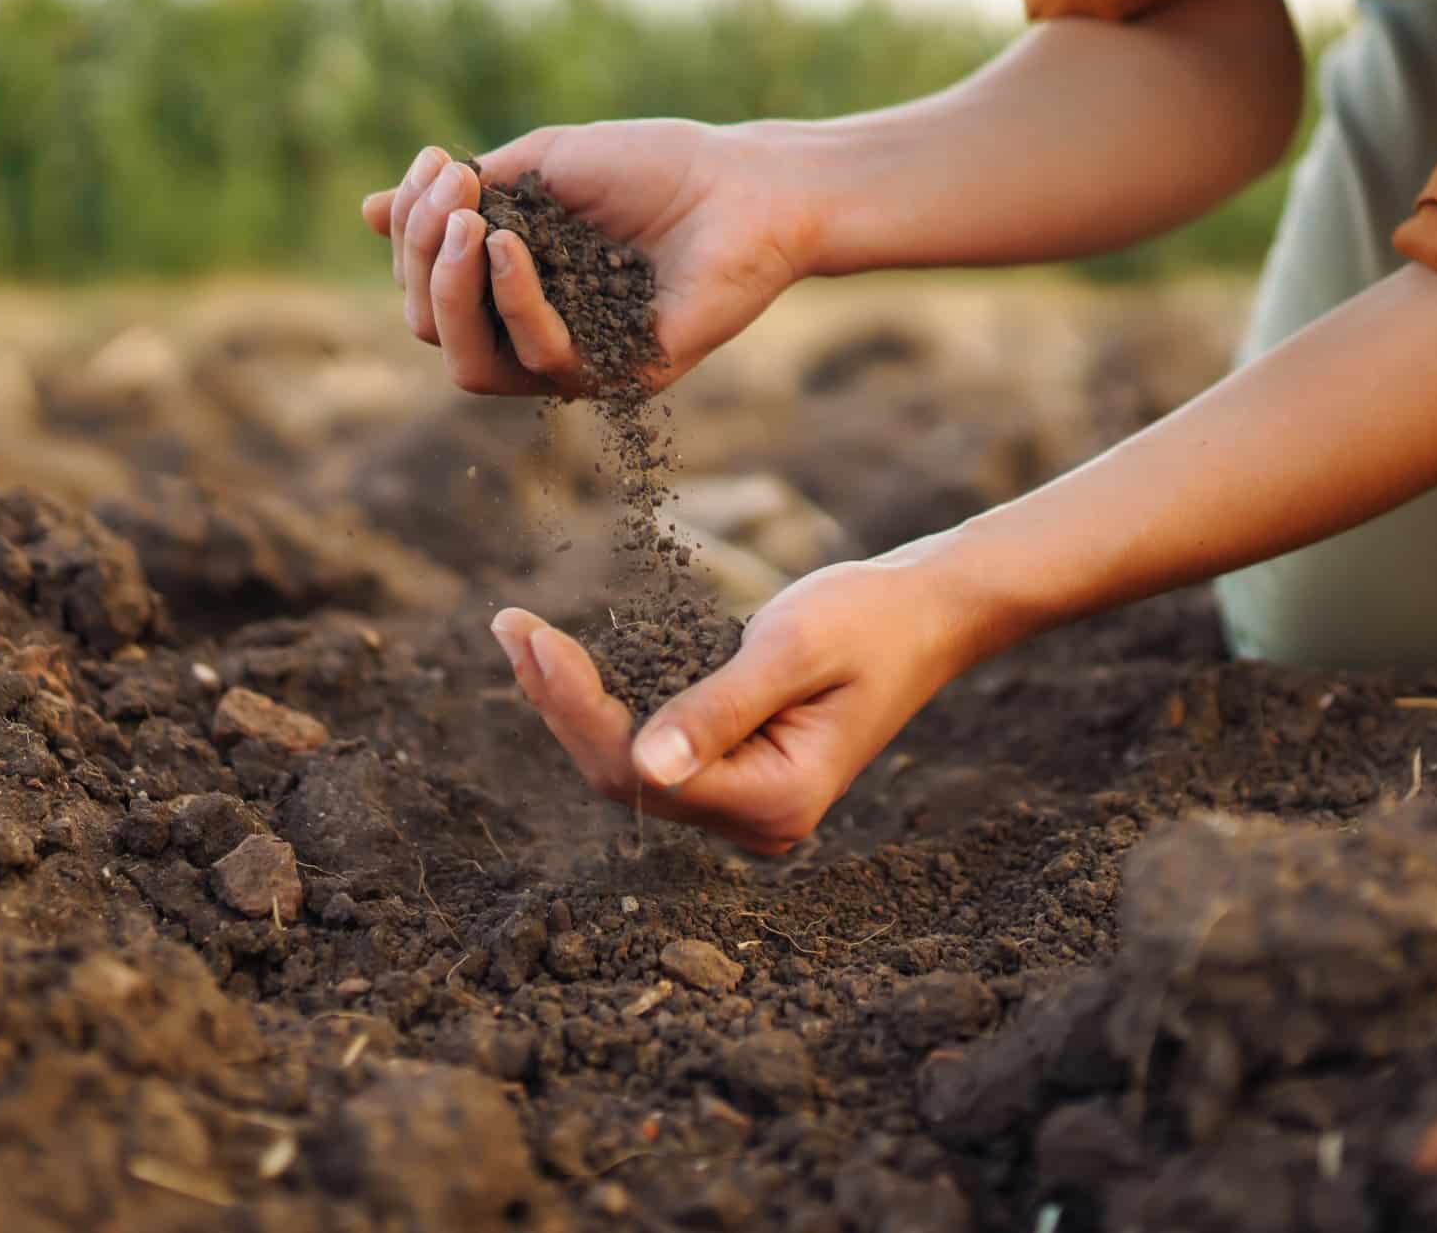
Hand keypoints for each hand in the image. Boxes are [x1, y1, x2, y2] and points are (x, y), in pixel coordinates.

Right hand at [361, 120, 819, 395]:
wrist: (749, 183)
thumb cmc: (654, 167)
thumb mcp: (542, 167)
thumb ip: (464, 196)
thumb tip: (367, 212)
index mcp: (511, 286)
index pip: (426, 285)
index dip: (413, 230)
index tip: (439, 163)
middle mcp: (535, 332)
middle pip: (433, 329)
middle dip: (421, 258)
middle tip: (451, 195)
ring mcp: (576, 360)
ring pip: (470, 364)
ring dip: (451, 289)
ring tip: (469, 223)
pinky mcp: (621, 376)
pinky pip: (542, 361)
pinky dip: (514, 301)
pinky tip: (511, 246)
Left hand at [486, 553, 974, 853]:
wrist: (927, 615)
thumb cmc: (869, 620)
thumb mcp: (791, 651)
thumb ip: (718, 709)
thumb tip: (644, 767)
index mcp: (777, 801)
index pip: (643, 771)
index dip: (576, 709)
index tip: (530, 637)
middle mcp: (758, 822)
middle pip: (626, 777)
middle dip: (561, 704)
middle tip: (510, 627)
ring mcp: (748, 806)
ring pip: (632, 769)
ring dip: (574, 706)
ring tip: (521, 636)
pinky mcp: (738, 776)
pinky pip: (654, 753)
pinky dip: (607, 707)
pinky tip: (565, 666)